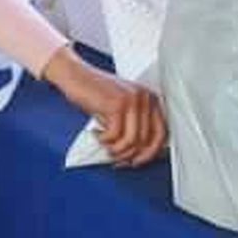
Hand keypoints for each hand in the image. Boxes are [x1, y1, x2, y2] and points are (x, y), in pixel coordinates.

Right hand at [43, 48, 165, 165]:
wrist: (76, 76)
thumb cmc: (96, 95)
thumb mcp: (122, 110)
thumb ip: (134, 126)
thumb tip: (140, 155)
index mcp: (151, 98)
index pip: (161, 133)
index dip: (149, 153)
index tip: (136, 161)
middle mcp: (145, 97)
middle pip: (145, 141)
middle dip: (127, 155)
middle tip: (114, 156)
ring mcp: (132, 99)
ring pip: (131, 141)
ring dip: (115, 150)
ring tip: (104, 144)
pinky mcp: (116, 104)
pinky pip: (115, 136)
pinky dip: (104, 140)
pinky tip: (97, 133)